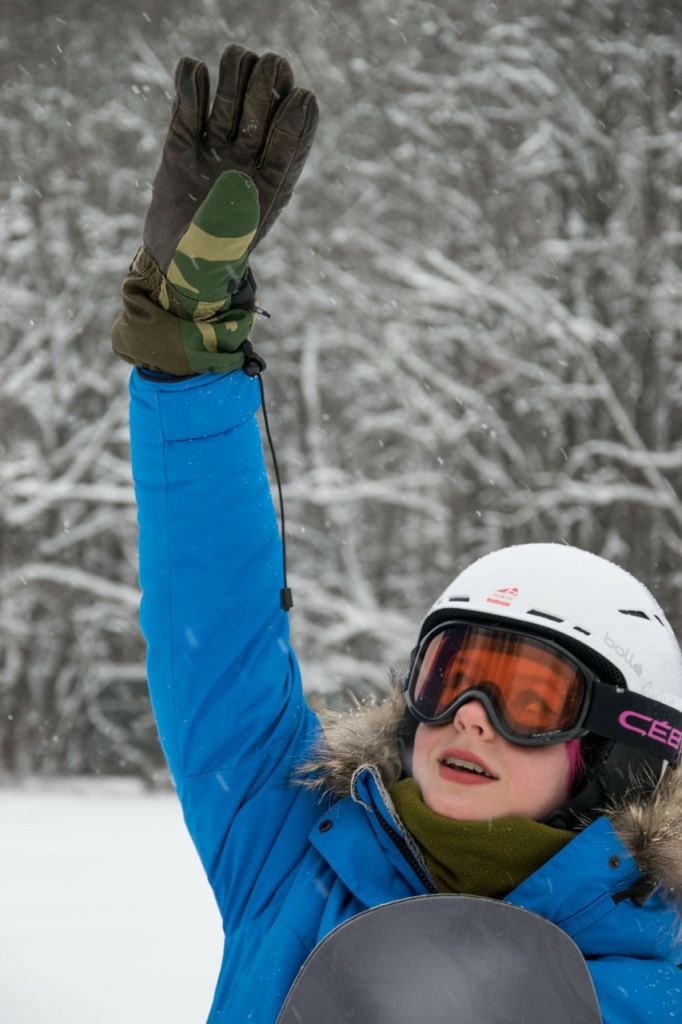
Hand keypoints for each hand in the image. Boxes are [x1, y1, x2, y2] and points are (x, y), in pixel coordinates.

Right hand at [144, 45, 318, 275]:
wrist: (169, 270)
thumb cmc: (210, 262)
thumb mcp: (232, 236)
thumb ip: (242, 198)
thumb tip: (235, 174)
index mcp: (272, 183)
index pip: (292, 138)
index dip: (297, 115)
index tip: (301, 96)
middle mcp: (247, 162)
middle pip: (261, 109)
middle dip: (264, 87)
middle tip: (266, 69)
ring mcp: (214, 152)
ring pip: (229, 99)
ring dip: (233, 77)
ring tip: (231, 61)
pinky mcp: (181, 145)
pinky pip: (189, 107)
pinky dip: (190, 84)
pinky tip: (193, 71)